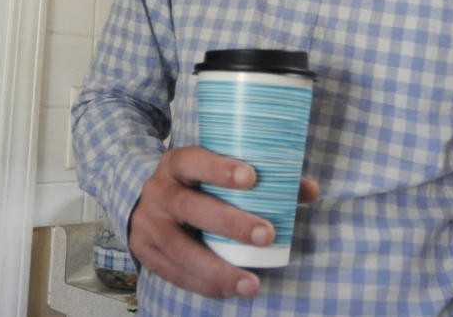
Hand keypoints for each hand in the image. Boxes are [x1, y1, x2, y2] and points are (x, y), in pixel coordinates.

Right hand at [128, 145, 319, 298]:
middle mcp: (158, 191)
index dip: (219, 169)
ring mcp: (148, 223)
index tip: (252, 177)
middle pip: (190, 206)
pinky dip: (204, 285)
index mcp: (176, 163)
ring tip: (252, 284)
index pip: (194, 161)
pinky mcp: (144, 251)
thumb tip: (308, 189)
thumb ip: (260, 178)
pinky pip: (174, 273)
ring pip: (181, 249)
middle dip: (229, 223)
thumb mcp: (214, 172)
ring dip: (218, 269)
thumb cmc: (194, 185)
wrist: (146, 202)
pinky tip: (230, 291)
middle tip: (267, 235)